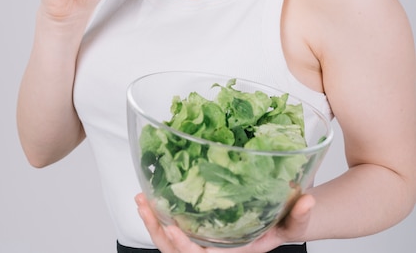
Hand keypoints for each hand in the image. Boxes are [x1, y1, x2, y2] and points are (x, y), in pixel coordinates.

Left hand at [135, 193, 314, 252]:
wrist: (284, 222)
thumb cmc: (286, 224)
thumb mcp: (295, 222)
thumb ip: (300, 216)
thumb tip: (307, 201)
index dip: (183, 247)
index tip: (171, 229)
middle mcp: (216, 250)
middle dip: (157, 232)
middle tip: (145, 205)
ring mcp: (206, 242)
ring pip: (171, 244)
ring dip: (153, 224)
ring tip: (141, 200)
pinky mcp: (202, 231)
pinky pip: (176, 231)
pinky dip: (161, 217)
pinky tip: (152, 201)